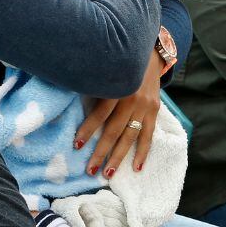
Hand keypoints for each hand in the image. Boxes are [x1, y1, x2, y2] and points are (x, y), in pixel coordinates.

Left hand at [76, 54, 161, 175]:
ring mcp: (145, 105)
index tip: (76, 146)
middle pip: (114, 129)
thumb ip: (94, 86)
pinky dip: (143, 152)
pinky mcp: (154, 110)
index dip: (88, 130)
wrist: (149, 52)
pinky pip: (148, 134)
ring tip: (109, 173)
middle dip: (101, 152)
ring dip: (119, 156)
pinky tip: (137, 167)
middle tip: (90, 170)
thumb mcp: (104, 70)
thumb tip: (71, 104)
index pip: (100, 113)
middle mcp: (132, 98)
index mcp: (118, 86)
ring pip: (130, 135)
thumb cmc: (118, 63)